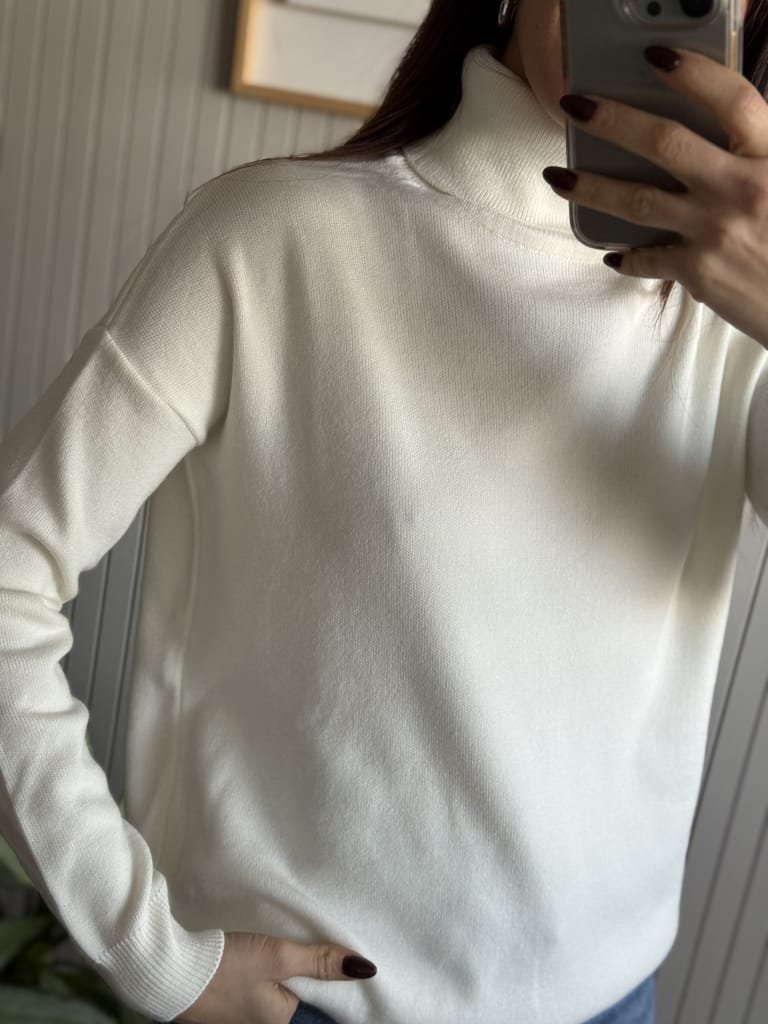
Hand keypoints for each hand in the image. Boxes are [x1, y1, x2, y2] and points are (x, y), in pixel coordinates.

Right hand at [174, 931, 376, 1023]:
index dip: (335, 987)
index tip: (345, 962)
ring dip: (289, 972)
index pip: (321, 1010)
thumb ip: (320, 962)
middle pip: (300, 1001)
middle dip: (312, 978)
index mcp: (282, 1023)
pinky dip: (268, 972)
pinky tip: (268, 951)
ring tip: (303, 942)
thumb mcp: (277, 957)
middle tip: (325, 944)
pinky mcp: (225, 1002)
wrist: (167, 971)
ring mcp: (242, 1016)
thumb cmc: (225, 969)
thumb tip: (366, 969)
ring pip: (279, 992)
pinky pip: (259, 988)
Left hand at [544, 45, 767, 349]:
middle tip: (575, 107)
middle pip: (666, 142)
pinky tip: (612, 253)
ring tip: (558, 178)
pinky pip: (648, 259)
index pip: (732, 98)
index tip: (656, 57)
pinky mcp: (699, 272)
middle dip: (613, 121)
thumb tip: (718, 137)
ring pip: (638, 200)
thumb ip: (757, 155)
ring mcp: (716, 230)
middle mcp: (742, 187)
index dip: (693, 73)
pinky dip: (627, 256)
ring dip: (591, 187)